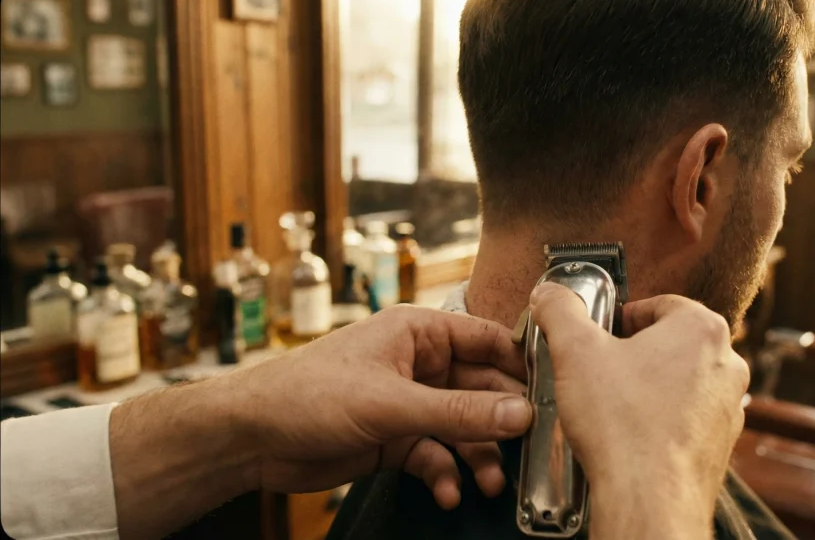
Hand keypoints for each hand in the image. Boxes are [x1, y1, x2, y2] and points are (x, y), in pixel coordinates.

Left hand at [223, 305, 530, 507]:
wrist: (252, 438)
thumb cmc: (308, 393)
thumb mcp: (391, 403)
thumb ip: (458, 412)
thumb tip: (517, 414)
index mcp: (419, 333)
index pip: (487, 339)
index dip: (521, 364)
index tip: (553, 392)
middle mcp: (419, 364)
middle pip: (481, 389)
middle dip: (502, 421)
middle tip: (528, 449)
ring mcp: (408, 403)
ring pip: (462, 427)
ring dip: (477, 455)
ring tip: (488, 483)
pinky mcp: (395, 438)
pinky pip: (435, 454)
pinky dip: (443, 473)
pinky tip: (445, 491)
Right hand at [529, 283, 749, 538]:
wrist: (649, 499)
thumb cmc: (623, 425)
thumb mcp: (575, 352)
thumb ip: (560, 311)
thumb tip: (549, 294)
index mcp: (702, 328)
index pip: (656, 304)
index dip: (618, 318)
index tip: (595, 336)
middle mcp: (726, 364)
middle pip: (669, 342)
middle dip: (632, 353)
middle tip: (598, 370)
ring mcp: (728, 407)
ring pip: (678, 381)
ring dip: (646, 387)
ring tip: (610, 405)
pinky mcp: (720, 443)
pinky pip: (684, 419)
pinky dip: (659, 421)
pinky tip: (629, 434)